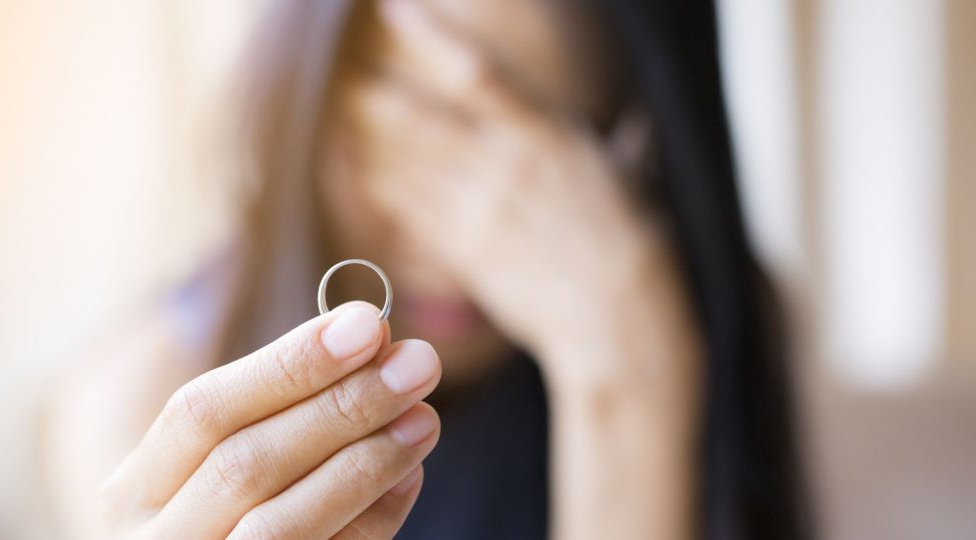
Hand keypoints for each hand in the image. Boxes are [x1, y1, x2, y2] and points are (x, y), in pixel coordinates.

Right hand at [98, 302, 441, 538]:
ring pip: (280, 526)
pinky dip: (372, 519)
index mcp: (134, 491)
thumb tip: (370, 341)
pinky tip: (408, 476)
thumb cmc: (229, 523)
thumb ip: (281, 412)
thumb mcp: (220, 468)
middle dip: (341, 406)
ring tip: (425, 418)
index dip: (289, 365)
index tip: (366, 324)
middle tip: (418, 363)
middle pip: (244, 465)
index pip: (202, 411)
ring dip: (364, 463)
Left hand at [344, 0, 694, 385]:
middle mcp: (501, 168)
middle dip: (375, 96)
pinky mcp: (461, 253)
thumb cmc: (635, 242)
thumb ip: (624, 143)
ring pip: (400, 165)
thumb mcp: (633, 176)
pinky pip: (403, 212)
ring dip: (364, 138)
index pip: (475, 74)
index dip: (429, 36)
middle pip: (415, 120)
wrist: (618, 317)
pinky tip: (353, 169)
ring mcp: (476, 213)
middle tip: (350, 79)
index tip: (394, 8)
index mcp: (545, 136)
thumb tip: (635, 123)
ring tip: (341, 117)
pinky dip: (374, 187)